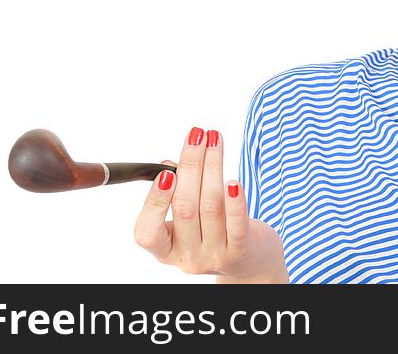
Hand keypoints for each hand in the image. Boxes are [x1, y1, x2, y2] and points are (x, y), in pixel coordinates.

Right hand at [134, 126, 287, 282]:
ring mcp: (214, 256)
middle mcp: (188, 257)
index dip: (155, 202)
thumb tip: (171, 165)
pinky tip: (234, 181)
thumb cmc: (215, 228)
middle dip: (191, 166)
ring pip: (210, 207)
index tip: (166, 172)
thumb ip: (178, 193)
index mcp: (166, 249)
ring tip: (215, 140)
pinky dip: (235, 201)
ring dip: (213, 167)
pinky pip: (237, 224)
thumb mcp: (191, 218)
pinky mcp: (241, 251)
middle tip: (196, 136)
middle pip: (185, 208)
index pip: (147, 232)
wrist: (250, 261)